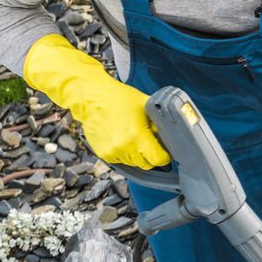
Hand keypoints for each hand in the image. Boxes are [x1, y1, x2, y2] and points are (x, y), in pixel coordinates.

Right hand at [21, 33, 170, 169]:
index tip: (165, 152)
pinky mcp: (103, 153)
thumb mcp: (146, 105)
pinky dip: (124, 153)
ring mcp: (112, 151)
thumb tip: (171, 135)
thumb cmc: (118, 98)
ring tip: (133, 138)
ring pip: (133, 163)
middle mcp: (124, 146)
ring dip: (137, 155)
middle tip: (150, 143)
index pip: (158, 159)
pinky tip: (122, 139)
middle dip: (151, 156)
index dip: (164, 156)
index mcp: (137, 135)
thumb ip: (159, 122)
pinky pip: (120, 161)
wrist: (90, 97)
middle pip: (146, 164)